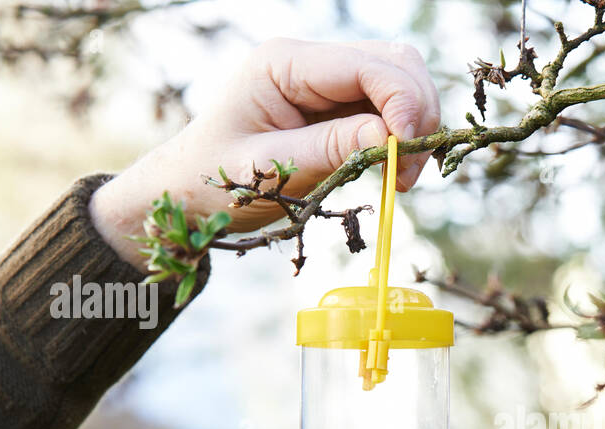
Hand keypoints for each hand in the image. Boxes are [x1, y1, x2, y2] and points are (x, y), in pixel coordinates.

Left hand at [91, 38, 441, 267]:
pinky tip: (390, 170)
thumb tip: (391, 139)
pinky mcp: (338, 105)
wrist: (188, 192)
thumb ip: (330, 149)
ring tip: (400, 177)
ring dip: (415, 127)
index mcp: (284, 63)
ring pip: (401, 81)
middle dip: (416, 114)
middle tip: (408, 172)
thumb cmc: (215, 181)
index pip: (366, 65)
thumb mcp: (271, 170)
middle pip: (395, 64)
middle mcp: (310, 61)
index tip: (407, 152)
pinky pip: (389, 108)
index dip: (401, 103)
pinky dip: (403, 137)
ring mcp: (327, 80)